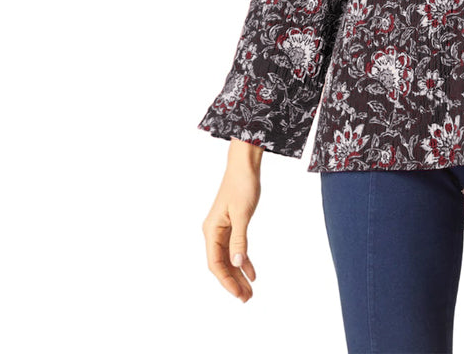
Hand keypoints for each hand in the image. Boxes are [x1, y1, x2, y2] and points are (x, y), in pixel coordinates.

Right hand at [202, 143, 262, 300]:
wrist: (245, 165)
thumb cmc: (242, 185)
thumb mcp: (242, 214)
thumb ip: (239, 240)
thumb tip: (238, 264)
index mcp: (211, 230)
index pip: (215, 263)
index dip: (226, 281)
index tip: (238, 294)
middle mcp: (213, 232)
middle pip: (222, 264)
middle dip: (233, 282)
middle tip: (246, 299)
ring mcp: (222, 230)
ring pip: (229, 258)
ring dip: (239, 274)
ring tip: (250, 291)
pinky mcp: (232, 225)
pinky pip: (236, 249)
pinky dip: (244, 261)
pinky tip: (252, 273)